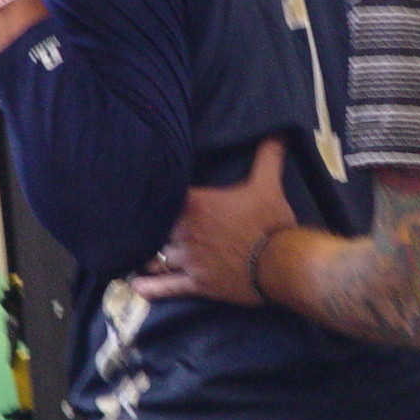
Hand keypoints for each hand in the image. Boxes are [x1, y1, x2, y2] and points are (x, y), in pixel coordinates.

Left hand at [135, 138, 297, 306]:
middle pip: (155, 228)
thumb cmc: (272, 223)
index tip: (143, 193)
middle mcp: (185, 231)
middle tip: (141, 227)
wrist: (281, 264)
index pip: (163, 197)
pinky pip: (166, 287)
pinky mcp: (196, 284)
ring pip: (157, 257)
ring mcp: (189, 259)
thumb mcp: (269, 184)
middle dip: (150, 228)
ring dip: (150, 256)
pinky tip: (138, 286)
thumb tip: (276, 131)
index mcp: (196, 205)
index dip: (154, 196)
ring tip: (141, 255)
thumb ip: (267, 155)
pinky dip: (151, 288)